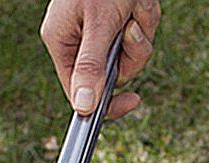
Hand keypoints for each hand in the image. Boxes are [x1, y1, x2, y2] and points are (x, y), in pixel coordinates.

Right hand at [40, 0, 160, 119]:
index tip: (132, 101)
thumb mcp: (99, 24)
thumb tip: (82, 106)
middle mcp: (80, 40)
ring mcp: (101, 31)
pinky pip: (140, 33)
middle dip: (133, 52)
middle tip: (133, 28)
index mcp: (62, 42)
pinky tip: (140, 1)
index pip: (81, 90)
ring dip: (143, 30)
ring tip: (136, 6)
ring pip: (131, 54)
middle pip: (114, 73)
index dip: (108, 101)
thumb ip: (91, 65)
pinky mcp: (118, 21)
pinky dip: (145, 17)